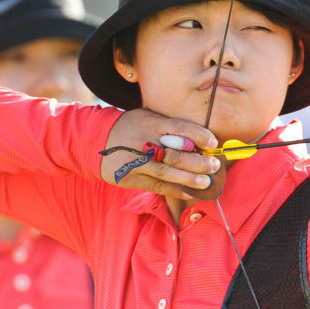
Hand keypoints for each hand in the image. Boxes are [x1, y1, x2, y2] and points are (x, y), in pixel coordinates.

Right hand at [99, 109, 225, 200]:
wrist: (95, 140)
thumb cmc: (131, 126)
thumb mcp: (147, 117)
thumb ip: (169, 126)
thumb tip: (200, 139)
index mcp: (151, 123)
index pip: (180, 128)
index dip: (199, 135)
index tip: (213, 143)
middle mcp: (144, 142)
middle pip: (175, 154)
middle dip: (198, 162)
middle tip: (214, 166)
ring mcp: (136, 162)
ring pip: (167, 173)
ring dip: (190, 179)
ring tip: (206, 182)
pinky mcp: (131, 178)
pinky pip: (157, 186)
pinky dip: (175, 189)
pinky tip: (189, 191)